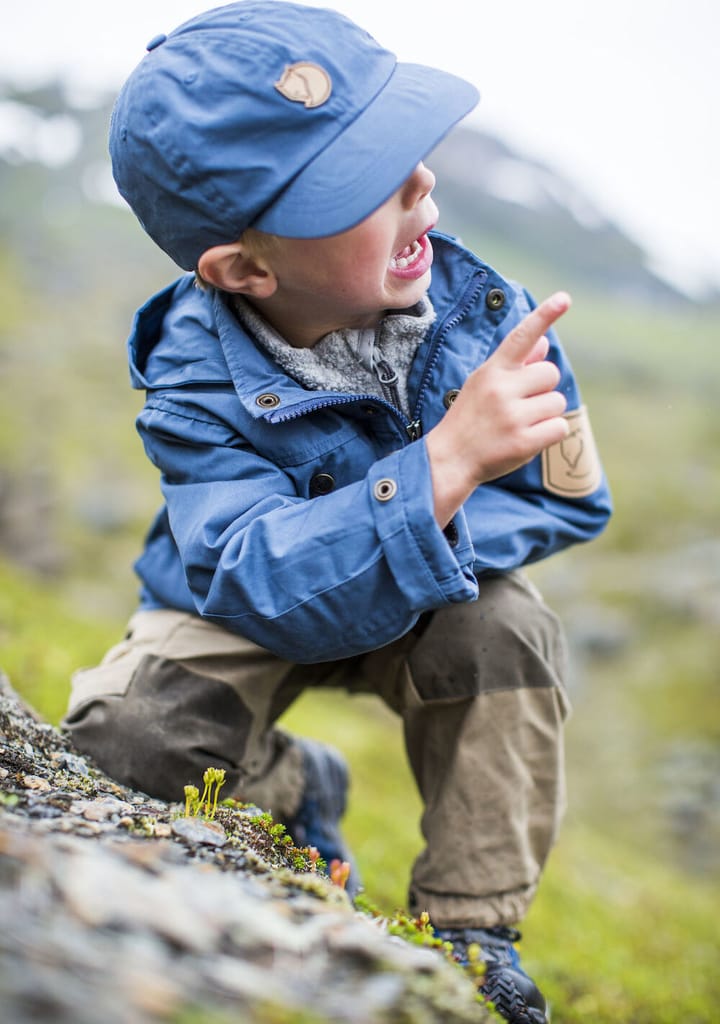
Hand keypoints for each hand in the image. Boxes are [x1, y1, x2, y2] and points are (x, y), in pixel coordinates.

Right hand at [426, 291, 571, 525]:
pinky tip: (529, 438)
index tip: (565, 298)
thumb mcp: (482, 385)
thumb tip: (544, 343)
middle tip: (521, 405)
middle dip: (543, 389)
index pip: (521, 336)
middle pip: (550, 373)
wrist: (449, 460)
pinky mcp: (523, 442)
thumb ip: (514, 365)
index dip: (544, 316)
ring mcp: (512, 417)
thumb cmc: (469, 419)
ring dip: (546, 413)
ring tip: (520, 424)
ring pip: (557, 402)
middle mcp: (501, 389)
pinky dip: (550, 434)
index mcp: (491, 371)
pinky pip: (560, 427)